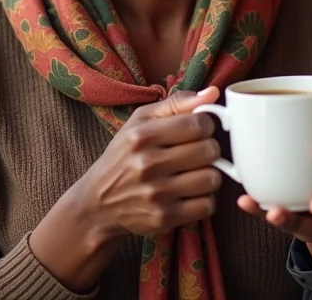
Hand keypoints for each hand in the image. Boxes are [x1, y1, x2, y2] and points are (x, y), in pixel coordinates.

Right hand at [79, 87, 222, 237]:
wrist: (98, 202)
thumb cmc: (125, 154)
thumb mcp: (141, 121)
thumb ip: (177, 103)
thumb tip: (213, 93)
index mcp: (143, 135)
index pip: (199, 123)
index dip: (207, 124)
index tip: (200, 129)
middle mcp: (148, 164)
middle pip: (209, 150)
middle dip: (209, 149)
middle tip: (198, 151)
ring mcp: (156, 194)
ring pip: (212, 178)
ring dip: (209, 174)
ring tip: (195, 172)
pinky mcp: (164, 218)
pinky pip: (207, 205)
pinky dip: (204, 199)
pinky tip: (190, 192)